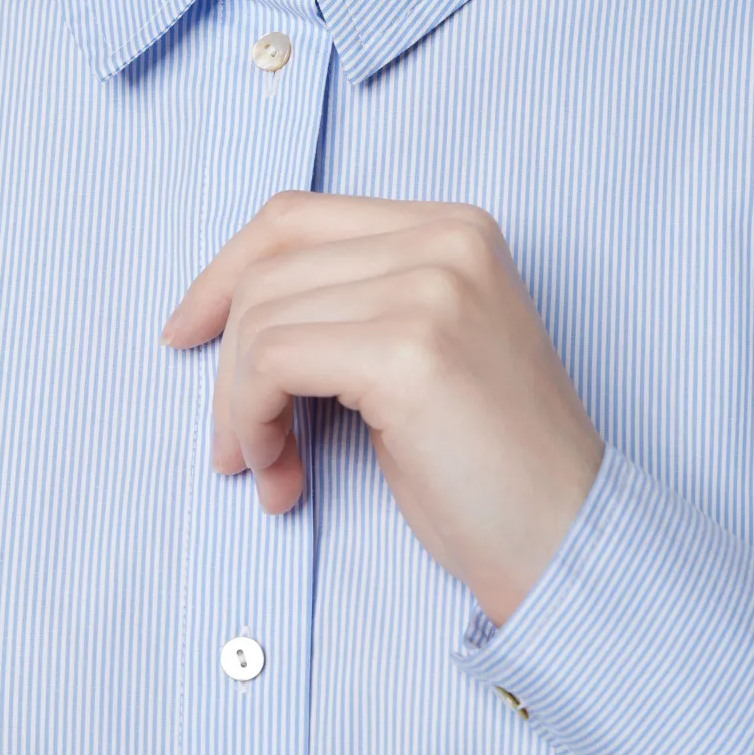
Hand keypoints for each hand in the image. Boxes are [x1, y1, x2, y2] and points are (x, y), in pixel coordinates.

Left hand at [159, 190, 604, 627]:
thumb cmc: (490, 466)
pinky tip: (281, 476)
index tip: (188, 332)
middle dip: (227, 364)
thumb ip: (349, 306)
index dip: (224, 273)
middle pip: (267, 268)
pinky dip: (252, 423)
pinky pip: (271, 364)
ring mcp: (431, 288)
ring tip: (269, 471)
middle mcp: (446, 241)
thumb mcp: (419, 349)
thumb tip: (225, 314)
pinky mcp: (409, 350)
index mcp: (453, 228)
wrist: (565, 537)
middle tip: (236, 447)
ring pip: (260, 320)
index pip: (296, 216)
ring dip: (239, 409)